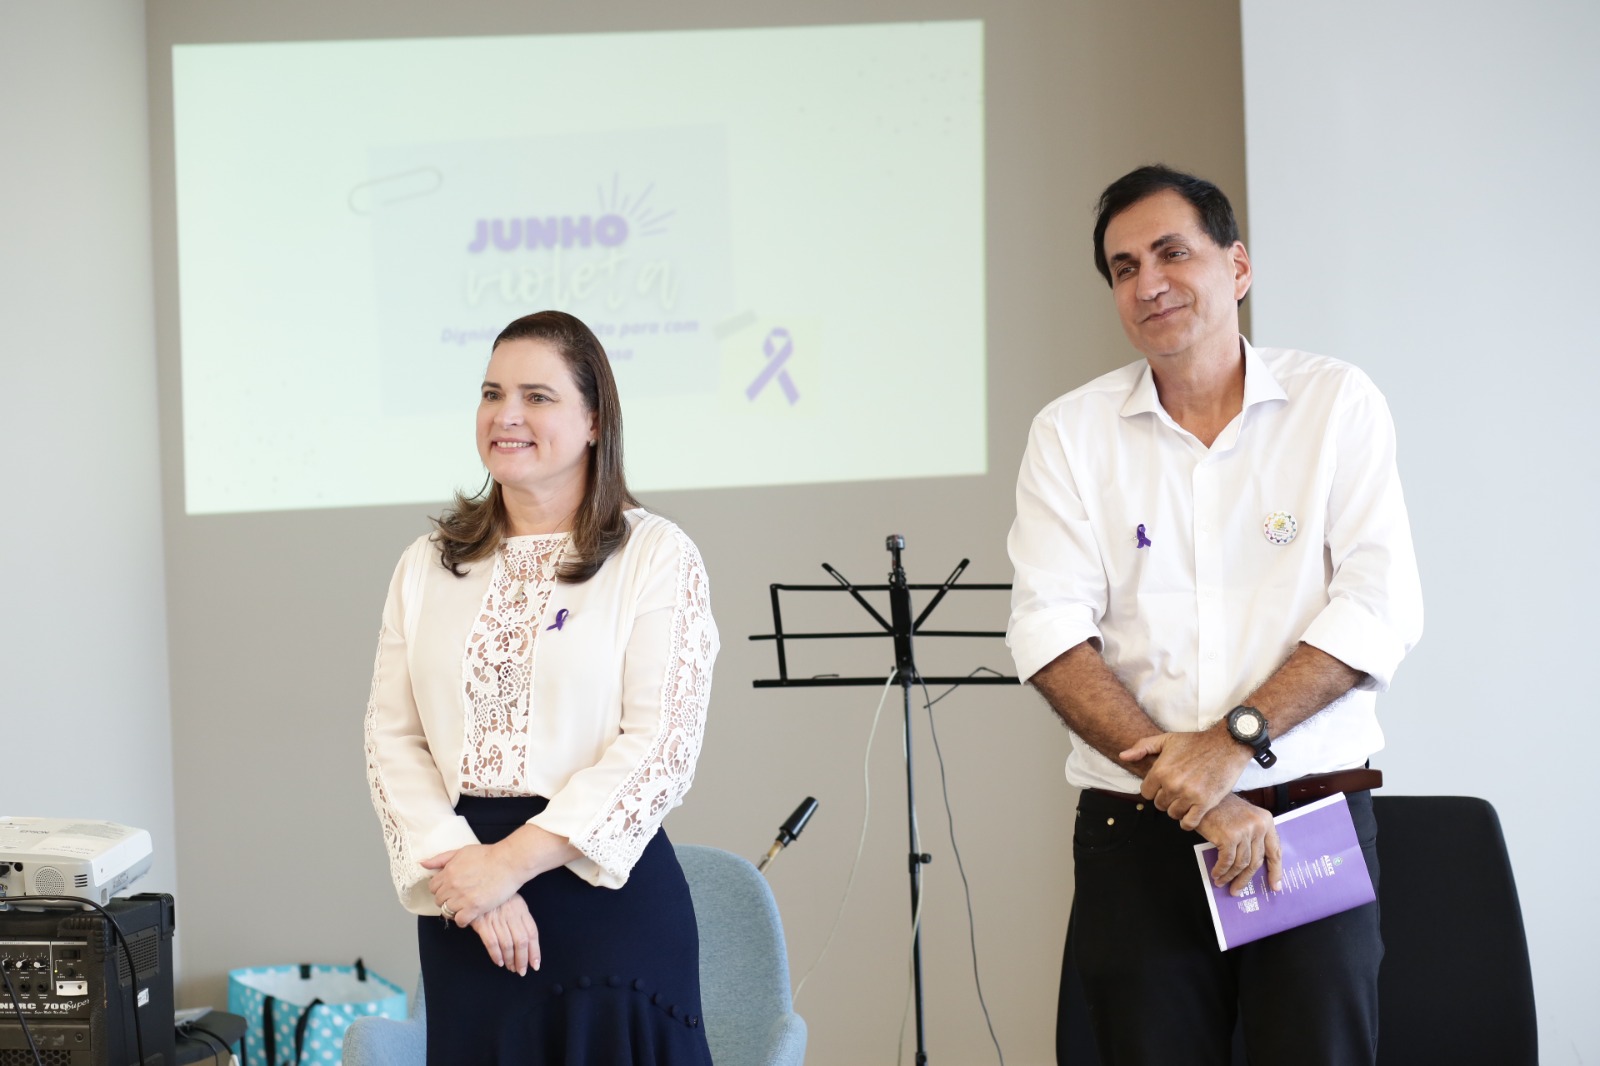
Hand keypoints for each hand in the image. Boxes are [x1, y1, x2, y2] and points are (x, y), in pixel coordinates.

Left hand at [421, 843, 522, 926]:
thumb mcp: (462, 851)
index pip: (432, 887)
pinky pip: (460, 921)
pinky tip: (470, 914)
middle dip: (447, 899)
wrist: (509, 862)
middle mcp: (452, 885)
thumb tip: (422, 864)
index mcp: (448, 871)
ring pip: (447, 912)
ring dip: (454, 910)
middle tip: (459, 897)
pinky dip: (463, 920)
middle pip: (439, 900)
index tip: (450, 888)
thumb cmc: (488, 855)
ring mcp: (463, 898)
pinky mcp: (475, 908)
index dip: (441, 888)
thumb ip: (441, 858)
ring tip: (465, 905)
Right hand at [470, 894, 540, 974]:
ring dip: (511, 959)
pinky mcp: (482, 922)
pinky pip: (492, 942)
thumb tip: (527, 940)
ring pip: (508, 944)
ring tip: (511, 968)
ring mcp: (497, 918)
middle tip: (522, 971)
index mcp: (521, 909)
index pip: (532, 933)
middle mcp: (511, 914)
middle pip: (521, 941)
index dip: (535, 950)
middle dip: (523, 959)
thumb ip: (520, 917)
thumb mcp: (513, 901)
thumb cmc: (496, 895)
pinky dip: (496, 954)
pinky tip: (499, 962)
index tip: (535, 964)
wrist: (475, 885)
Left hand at [1120, 728, 1251, 829]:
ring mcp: (1188, 795)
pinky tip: (1192, 813)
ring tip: (1186, 799)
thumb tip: (1123, 756)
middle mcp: (1172, 784)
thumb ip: (1142, 747)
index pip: (1146, 793)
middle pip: (1159, 804)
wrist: (1227, 744)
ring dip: (1178, 809)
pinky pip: (1189, 823)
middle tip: (1177, 791)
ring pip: (1173, 814)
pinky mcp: (1205, 803)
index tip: (1164, 785)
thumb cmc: (1195, 742)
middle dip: (1166, 799)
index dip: (1154, 789)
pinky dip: (1188, 821)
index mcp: (1160, 770)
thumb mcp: (1167, 739)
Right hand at [1197, 795, 1282, 896]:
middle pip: (1256, 861)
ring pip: (1241, 864)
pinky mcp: (1229, 836)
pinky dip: (1221, 870)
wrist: (1202, 796)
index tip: (1275, 885)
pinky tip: (1216, 874)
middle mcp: (1258, 826)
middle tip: (1238, 889)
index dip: (1275, 871)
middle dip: (1246, 879)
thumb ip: (1252, 836)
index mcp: (1265, 821)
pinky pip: (1226, 861)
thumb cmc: (1219, 807)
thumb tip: (1251, 864)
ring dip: (1231, 876)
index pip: (1274, 851)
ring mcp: (1244, 831)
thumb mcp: (1243, 817)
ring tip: (1222, 882)